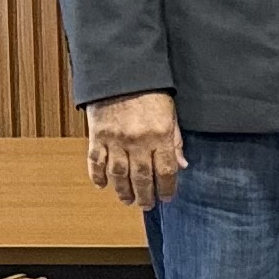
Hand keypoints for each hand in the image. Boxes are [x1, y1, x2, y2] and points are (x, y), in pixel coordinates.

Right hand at [86, 91, 184, 208]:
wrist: (121, 72)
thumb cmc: (149, 91)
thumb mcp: (170, 113)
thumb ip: (175, 140)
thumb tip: (182, 165)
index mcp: (160, 134)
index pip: (166, 170)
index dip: (167, 188)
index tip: (167, 198)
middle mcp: (138, 140)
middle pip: (142, 177)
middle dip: (145, 195)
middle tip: (146, 205)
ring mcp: (116, 139)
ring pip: (119, 174)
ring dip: (123, 191)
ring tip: (127, 200)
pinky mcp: (97, 135)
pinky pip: (96, 162)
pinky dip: (98, 176)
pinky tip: (103, 185)